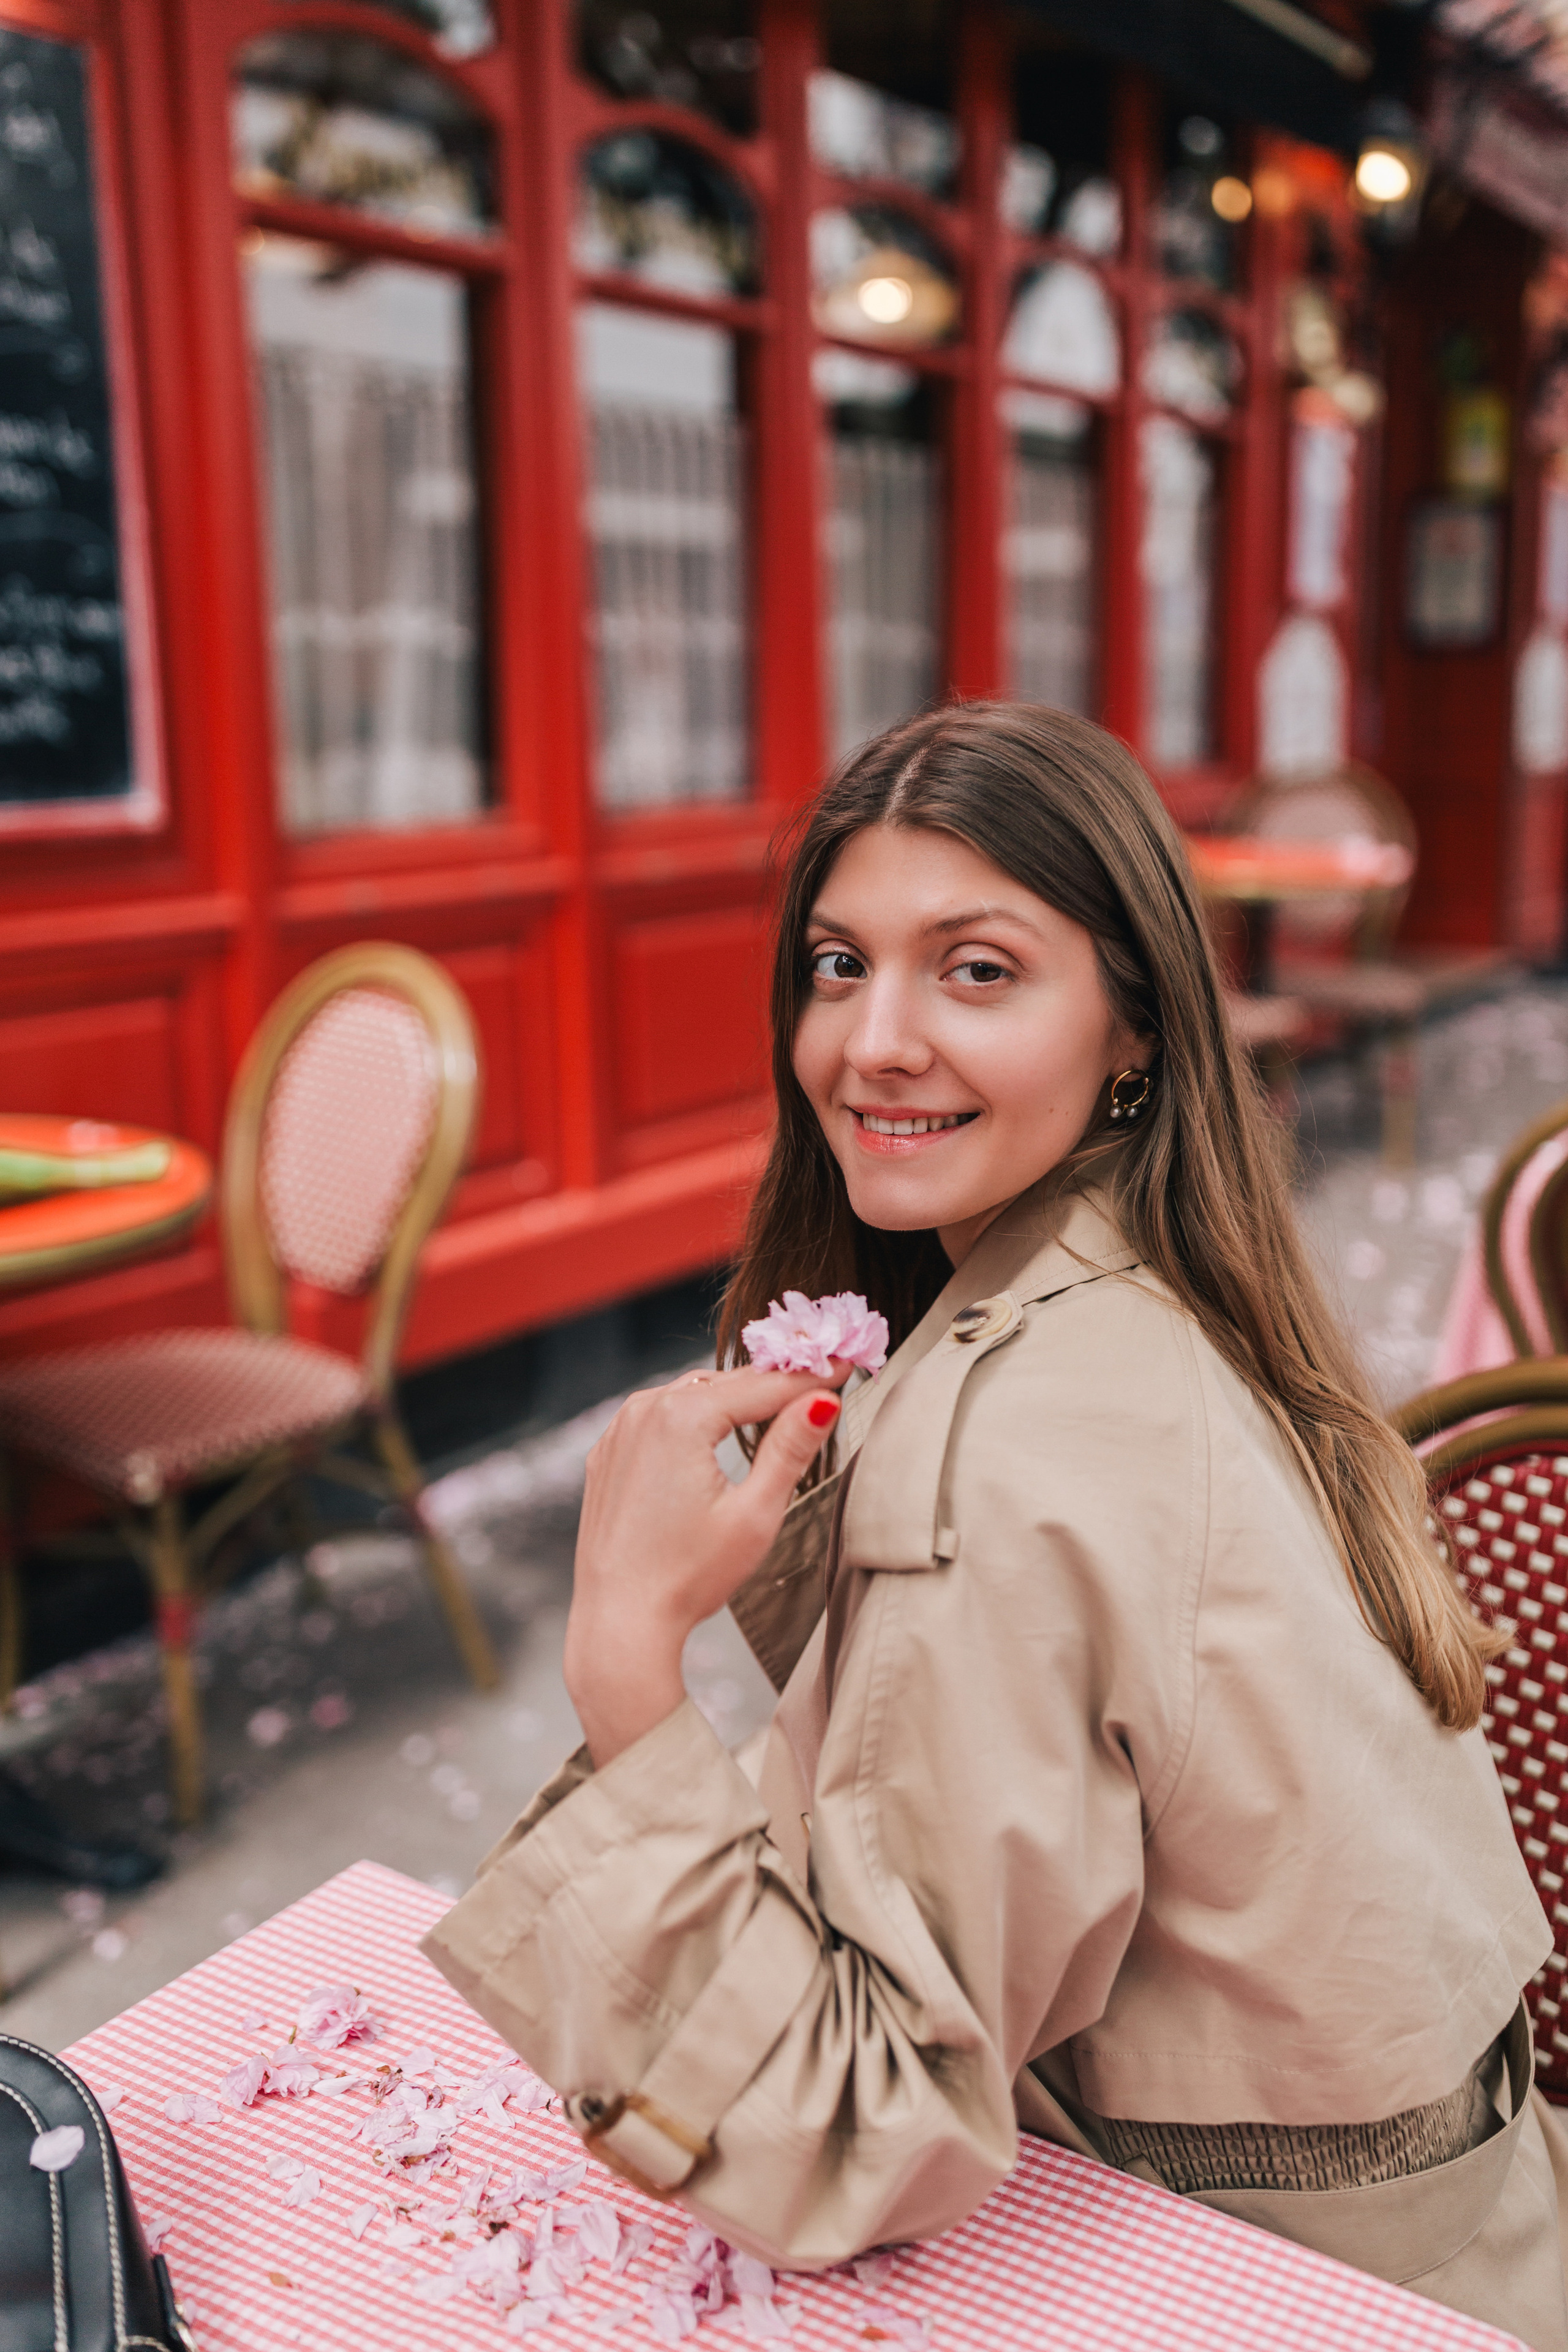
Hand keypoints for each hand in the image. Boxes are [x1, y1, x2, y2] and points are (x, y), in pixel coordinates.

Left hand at [563, 1364, 847, 1765]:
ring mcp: (618, 1431)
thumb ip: (790, 1449)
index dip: (811, 1376)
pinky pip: (659, 1417)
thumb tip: (824, 1400)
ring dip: (733, 1396)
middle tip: (823, 1374)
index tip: (846, 1364)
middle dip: (775, 1381)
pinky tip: (716, 1427)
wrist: (619, 1623)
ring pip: (691, 1395)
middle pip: (727, 1385)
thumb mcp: (755, 1514)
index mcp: (679, 1418)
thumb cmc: (689, 1577)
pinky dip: (693, 1415)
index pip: (763, 1386)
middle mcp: (642, 1411)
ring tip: (779, 1397)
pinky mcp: (608, 1454)